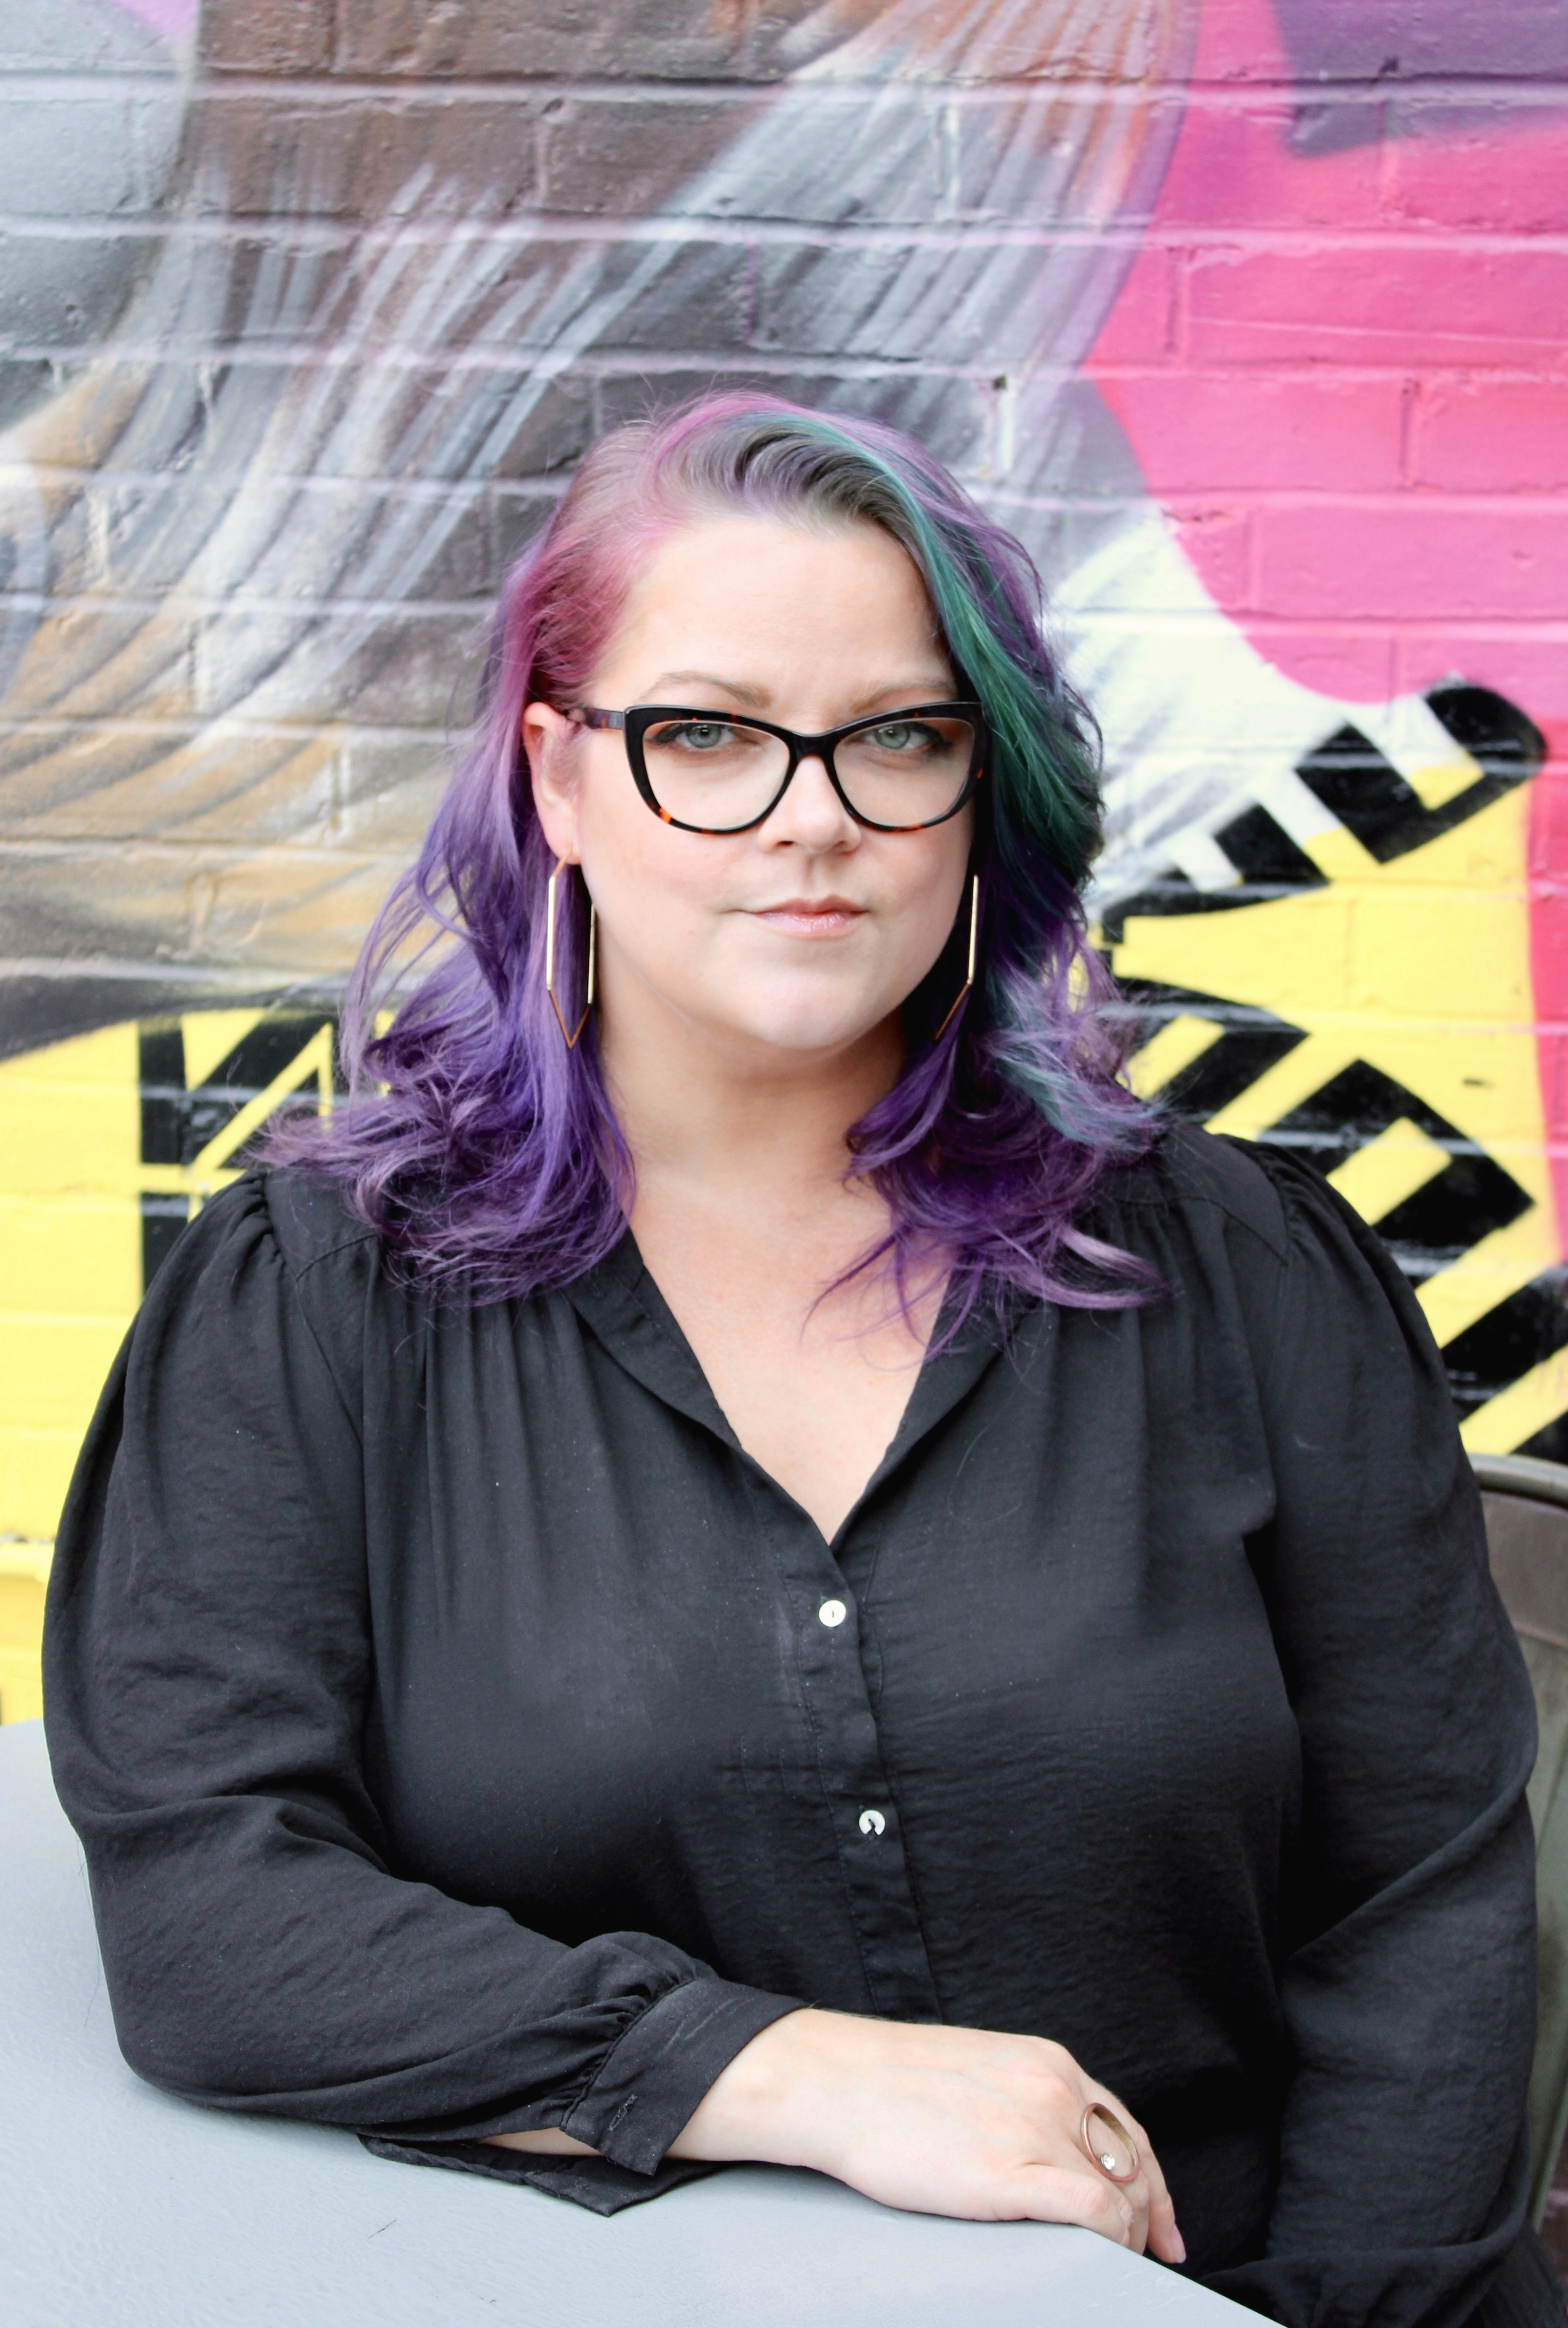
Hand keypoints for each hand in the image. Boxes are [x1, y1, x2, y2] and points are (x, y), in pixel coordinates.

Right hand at [667, 2009, 1183, 2263]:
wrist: (835, 2082)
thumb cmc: (891, 2083)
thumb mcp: (980, 2071)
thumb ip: (1025, 2100)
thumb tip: (1054, 2148)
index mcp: (1047, 2063)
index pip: (1127, 2130)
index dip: (1154, 2185)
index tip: (1162, 2228)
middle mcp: (1053, 2090)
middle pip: (1133, 2165)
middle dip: (1146, 2219)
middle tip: (1140, 2258)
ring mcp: (1035, 2129)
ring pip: (1121, 2194)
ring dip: (1126, 2237)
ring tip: (1110, 2264)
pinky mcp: (1010, 2174)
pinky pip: (1094, 2213)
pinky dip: (1109, 2242)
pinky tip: (1094, 2259)